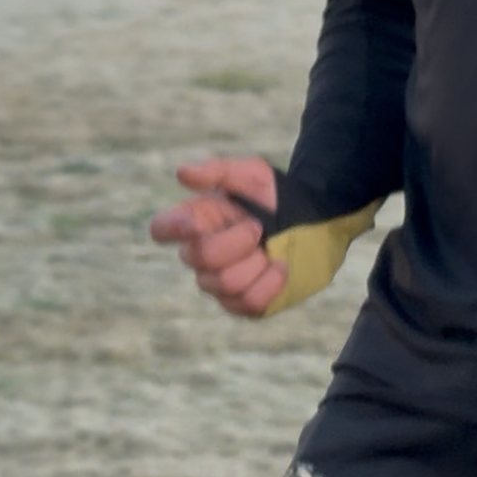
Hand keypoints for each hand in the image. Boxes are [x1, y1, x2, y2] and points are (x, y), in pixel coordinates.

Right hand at [149, 156, 285, 318]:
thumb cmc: (276, 197)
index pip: (162, 229)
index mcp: (197, 219)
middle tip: (258, 228)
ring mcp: (220, 283)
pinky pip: (248, 304)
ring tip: (270, 248)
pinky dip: (271, 283)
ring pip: (225, 284)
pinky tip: (280, 266)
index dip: (171, 229)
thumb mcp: (253, 174)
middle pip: (200, 258)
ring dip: (257, 261)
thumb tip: (181, 173)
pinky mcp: (244, 305)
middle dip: (237, 240)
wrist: (315, 221)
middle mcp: (201, 255)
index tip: (195, 223)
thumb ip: (219, 171)